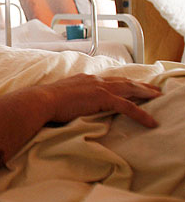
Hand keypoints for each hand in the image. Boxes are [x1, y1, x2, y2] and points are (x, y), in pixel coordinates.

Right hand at [41, 74, 161, 127]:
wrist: (42, 101)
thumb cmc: (47, 103)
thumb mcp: (62, 97)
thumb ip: (72, 98)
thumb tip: (73, 106)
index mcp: (85, 79)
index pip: (109, 79)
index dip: (122, 82)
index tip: (132, 85)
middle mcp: (94, 80)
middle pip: (123, 81)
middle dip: (140, 85)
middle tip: (154, 89)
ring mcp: (100, 87)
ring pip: (130, 89)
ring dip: (146, 93)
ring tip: (158, 98)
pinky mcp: (103, 98)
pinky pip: (128, 106)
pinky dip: (141, 114)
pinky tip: (151, 122)